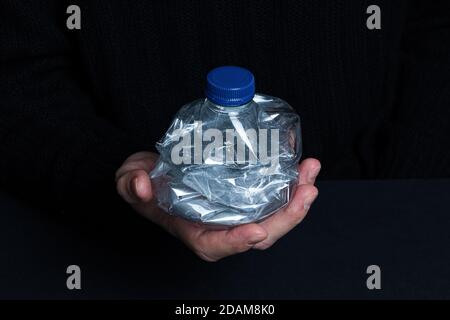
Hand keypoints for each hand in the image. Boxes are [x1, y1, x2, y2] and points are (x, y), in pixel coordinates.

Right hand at [116, 151, 319, 261]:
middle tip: (306, 190)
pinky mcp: (246, 198)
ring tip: (310, 172)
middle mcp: (221, 228)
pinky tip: (302, 166)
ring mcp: (237, 214)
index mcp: (194, 231)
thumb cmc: (145, 184)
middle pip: (259, 235)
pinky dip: (291, 185)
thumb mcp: (129, 182)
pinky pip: (273, 199)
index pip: (218, 245)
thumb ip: (131, 184)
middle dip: (287, 217)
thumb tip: (143, 185)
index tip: (257, 231)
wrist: (156, 173)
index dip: (238, 242)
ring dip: (297, 198)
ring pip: (273, 217)